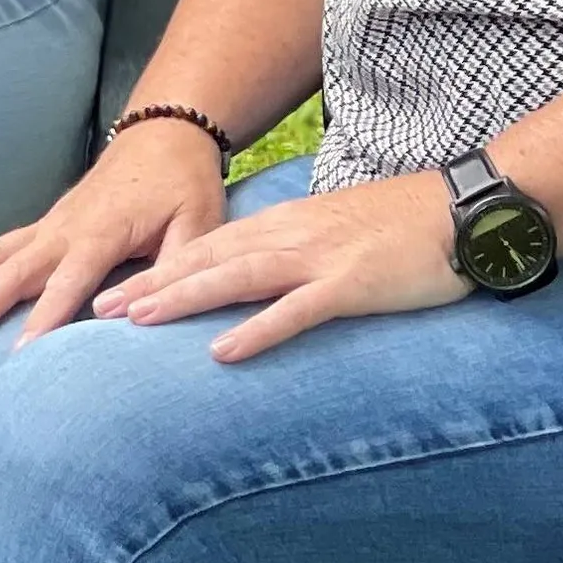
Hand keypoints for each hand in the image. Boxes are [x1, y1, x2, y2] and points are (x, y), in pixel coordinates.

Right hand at [0, 117, 228, 352]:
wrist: (163, 136)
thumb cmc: (184, 184)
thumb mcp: (199, 223)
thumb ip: (176, 267)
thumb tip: (144, 313)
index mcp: (102, 232)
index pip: (67, 282)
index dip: (43, 318)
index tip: (17, 356)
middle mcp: (64, 229)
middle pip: (11, 272)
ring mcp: (49, 225)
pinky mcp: (44, 226)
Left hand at [101, 170, 464, 363]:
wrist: (466, 210)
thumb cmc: (405, 229)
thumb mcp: (337, 235)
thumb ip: (296, 255)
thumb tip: (259, 284)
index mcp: (285, 226)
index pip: (207, 248)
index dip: (157, 269)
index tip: (113, 291)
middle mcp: (291, 237)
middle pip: (206, 261)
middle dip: (149, 285)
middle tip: (96, 311)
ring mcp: (320, 259)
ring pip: (236, 279)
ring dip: (182, 300)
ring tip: (135, 322)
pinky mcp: (352, 285)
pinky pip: (295, 311)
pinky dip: (256, 331)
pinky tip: (221, 352)